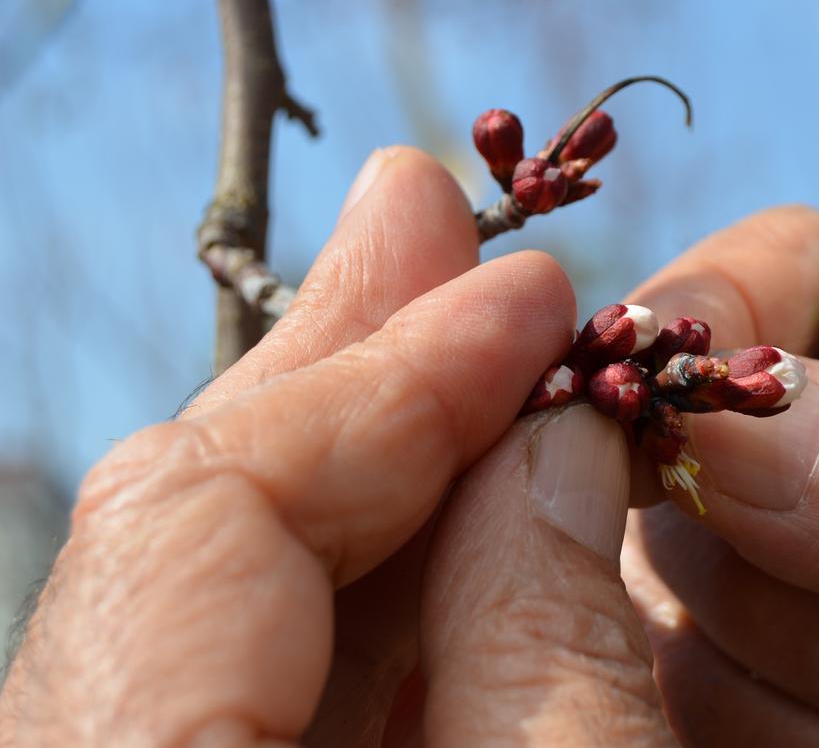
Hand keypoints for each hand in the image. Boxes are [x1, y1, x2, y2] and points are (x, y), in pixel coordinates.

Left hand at [0, 148, 656, 744]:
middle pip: (183, 533)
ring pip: (217, 594)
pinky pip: (255, 669)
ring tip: (460, 338)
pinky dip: (371, 581)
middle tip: (430, 226)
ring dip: (369, 459)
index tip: (528, 300)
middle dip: (347, 369)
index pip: (200, 516)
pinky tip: (454, 502)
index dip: (377, 380)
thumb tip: (557, 441)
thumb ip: (545, 638)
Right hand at [619, 207, 818, 745]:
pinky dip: (754, 729)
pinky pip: (677, 664)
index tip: (652, 393)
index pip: (806, 262)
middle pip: (716, 423)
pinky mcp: (770, 666)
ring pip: (676, 555)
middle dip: (778, 551)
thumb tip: (720, 418)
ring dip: (782, 666)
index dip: (713, 313)